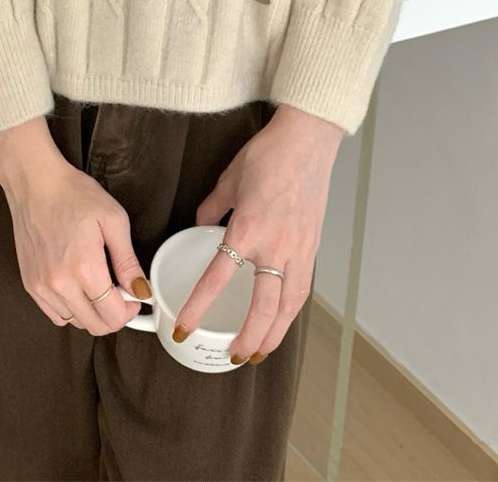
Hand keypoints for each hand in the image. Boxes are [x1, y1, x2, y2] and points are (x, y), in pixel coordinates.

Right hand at [0, 131, 150, 335]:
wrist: (35, 183)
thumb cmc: (74, 195)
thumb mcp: (113, 220)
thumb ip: (128, 260)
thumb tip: (142, 290)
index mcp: (84, 268)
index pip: (112, 315)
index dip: (131, 311)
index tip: (135, 297)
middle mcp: (60, 284)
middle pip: (94, 325)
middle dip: (114, 315)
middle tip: (121, 293)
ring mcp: (41, 286)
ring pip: (75, 322)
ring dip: (92, 313)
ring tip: (98, 286)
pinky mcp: (29, 284)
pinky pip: (55, 314)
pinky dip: (71, 310)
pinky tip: (78, 288)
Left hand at [177, 104, 343, 363]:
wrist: (307, 140)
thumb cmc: (268, 154)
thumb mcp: (229, 179)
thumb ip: (212, 208)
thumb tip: (201, 225)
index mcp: (248, 229)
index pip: (218, 277)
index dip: (199, 306)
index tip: (184, 326)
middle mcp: (275, 246)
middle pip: (264, 307)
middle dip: (249, 338)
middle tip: (233, 357)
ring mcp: (299, 248)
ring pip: (289, 305)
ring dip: (275, 333)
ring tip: (260, 352)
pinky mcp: (313, 245)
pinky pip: (302, 287)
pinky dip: (292, 309)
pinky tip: (282, 318)